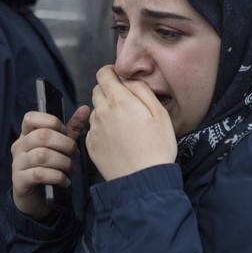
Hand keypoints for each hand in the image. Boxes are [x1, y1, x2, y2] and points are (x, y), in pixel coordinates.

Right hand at [11, 104, 90, 219]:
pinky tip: (65, 181)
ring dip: (63, 162)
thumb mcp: (61, 145)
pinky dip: (57, 177)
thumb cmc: (50, 166)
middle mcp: (19, 147)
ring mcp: (17, 164)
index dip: (52, 122)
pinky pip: (40, 174)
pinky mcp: (20, 180)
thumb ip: (72, 128)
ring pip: (42, 156)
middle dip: (65, 144)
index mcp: (27, 134)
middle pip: (42, 136)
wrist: (35, 197)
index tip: (66, 133)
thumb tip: (86, 108)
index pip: (31, 117)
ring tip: (71, 169)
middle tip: (75, 155)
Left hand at [86, 65, 177, 180]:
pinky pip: (94, 129)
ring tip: (125, 125)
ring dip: (106, 111)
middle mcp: (102, 112)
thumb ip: (142, 90)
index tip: (120, 78)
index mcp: (119, 100)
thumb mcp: (159, 113)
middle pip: (98, 90)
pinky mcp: (91, 145)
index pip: (104, 73)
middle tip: (127, 104)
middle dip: (110, 91)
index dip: (111, 72)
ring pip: (96, 110)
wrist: (143, 180)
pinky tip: (119, 139)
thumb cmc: (157, 147)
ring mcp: (94, 129)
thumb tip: (130, 79)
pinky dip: (103, 129)